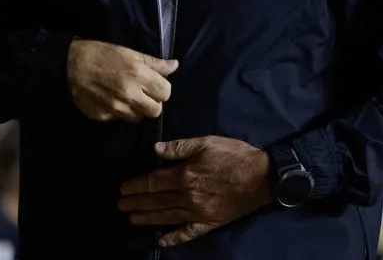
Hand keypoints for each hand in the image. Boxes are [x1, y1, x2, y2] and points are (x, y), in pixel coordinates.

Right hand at [67, 40, 177, 121]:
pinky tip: (110, 100)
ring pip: (137, 118)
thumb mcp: (129, 53)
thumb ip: (154, 63)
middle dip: (152, 103)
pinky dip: (117, 112)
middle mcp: (130, 94)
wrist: (69, 65)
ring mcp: (115, 108)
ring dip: (135, 109)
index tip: (153, 85)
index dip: (161, 89)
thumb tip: (175, 65)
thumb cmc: (101, 54)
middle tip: (142, 94)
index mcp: (139, 75)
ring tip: (125, 97)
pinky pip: (118, 119)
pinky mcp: (102, 117)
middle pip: (155, 111)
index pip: (166, 93)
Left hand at [118, 136, 272, 247]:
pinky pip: (187, 233)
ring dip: (148, 218)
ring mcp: (198, 213)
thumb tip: (155, 150)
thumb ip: (179, 147)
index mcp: (185, 175)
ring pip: (167, 217)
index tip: (123, 188)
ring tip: (132, 219)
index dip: (137, 185)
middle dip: (137, 202)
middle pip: (157, 200)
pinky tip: (160, 241)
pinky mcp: (209, 223)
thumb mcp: (206, 143)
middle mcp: (188, 196)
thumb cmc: (233, 155)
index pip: (154, 182)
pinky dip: (173, 238)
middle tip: (120, 205)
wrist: (261, 177)